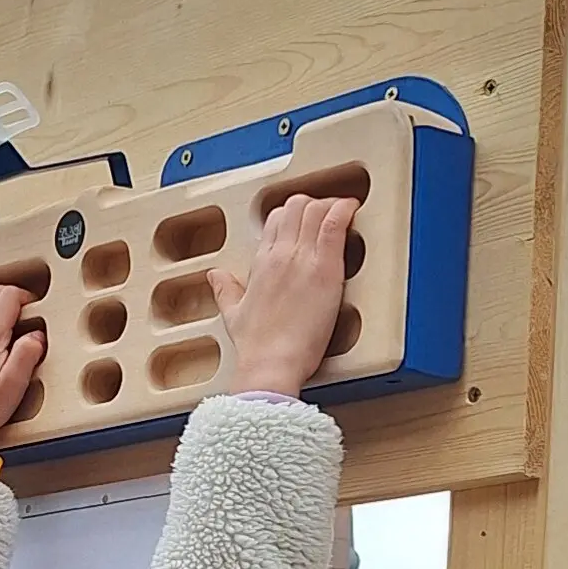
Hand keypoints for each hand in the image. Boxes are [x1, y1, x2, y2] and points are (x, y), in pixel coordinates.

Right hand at [209, 189, 354, 397]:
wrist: (271, 364)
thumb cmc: (256, 347)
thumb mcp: (234, 314)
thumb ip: (225, 290)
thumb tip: (215, 275)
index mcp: (261, 263)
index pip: (276, 220)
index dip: (294, 214)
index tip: (306, 221)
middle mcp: (279, 254)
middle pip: (296, 207)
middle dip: (314, 205)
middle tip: (328, 216)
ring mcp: (302, 258)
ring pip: (315, 209)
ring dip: (331, 205)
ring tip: (344, 213)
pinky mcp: (325, 268)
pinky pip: (334, 224)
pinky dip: (345, 210)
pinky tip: (352, 209)